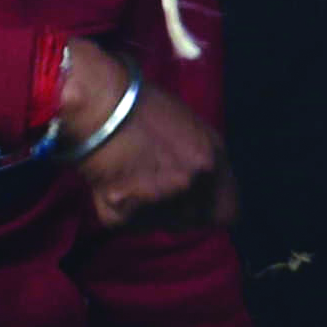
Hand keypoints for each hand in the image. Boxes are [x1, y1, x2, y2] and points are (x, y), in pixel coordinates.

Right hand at [59, 39, 234, 232]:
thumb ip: (203, 159)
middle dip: (179, 212)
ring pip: (159, 224)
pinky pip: (126, 221)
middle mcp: (192, 183)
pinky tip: (110, 179)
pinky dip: (117, 207)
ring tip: (130, 176)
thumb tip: (206, 183)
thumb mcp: (191, 127)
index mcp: (213, 159)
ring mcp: (159, 201)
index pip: (229, 213)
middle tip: (155, 187)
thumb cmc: (140, 104)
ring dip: (147, 209)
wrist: (96, 102)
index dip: (212, 210)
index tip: (199, 206)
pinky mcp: (123, 213)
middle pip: (194, 222)